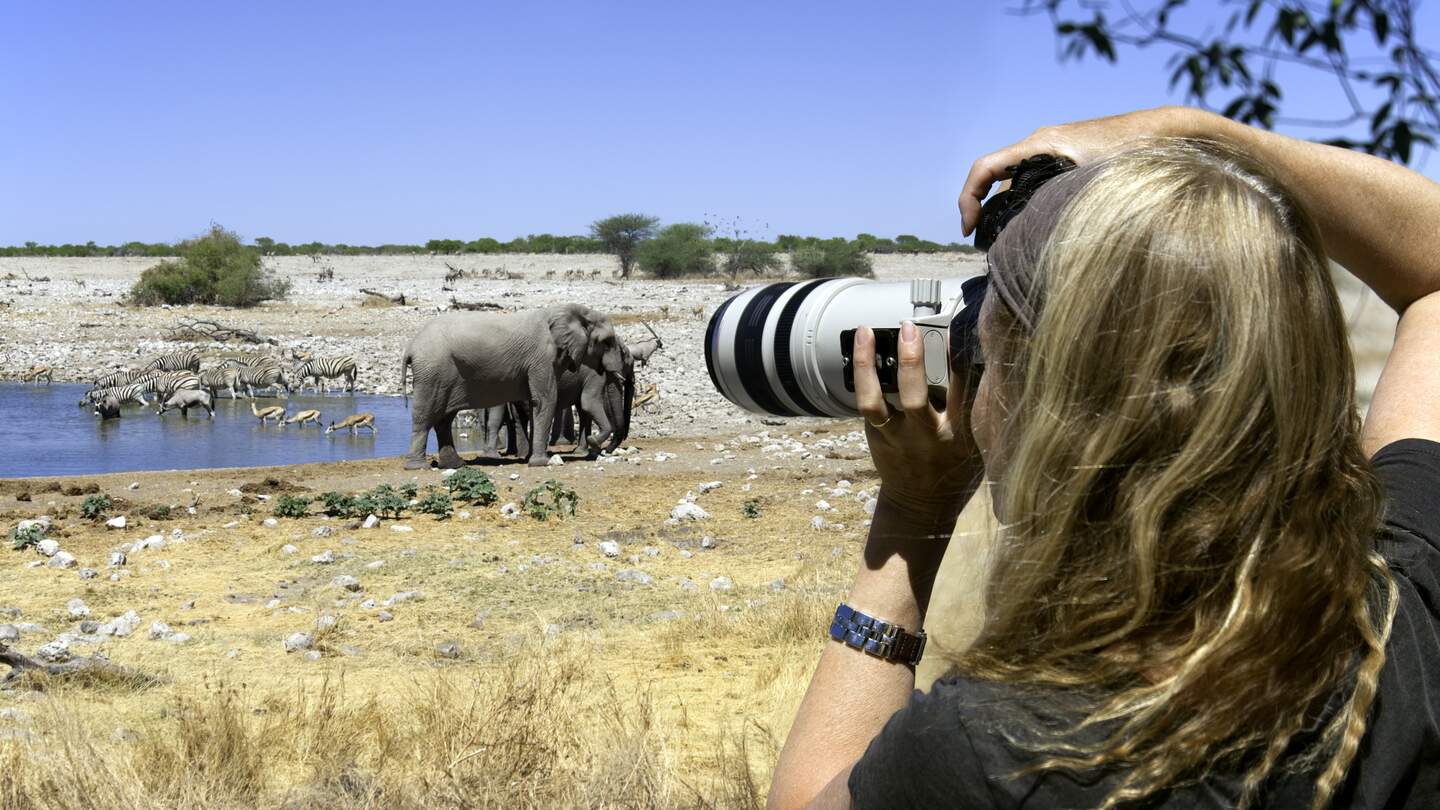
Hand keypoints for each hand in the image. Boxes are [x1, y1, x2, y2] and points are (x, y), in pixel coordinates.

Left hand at [853, 322, 982, 534]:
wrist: (921, 506)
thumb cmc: (957, 468)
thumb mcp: (978, 443)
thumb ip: (977, 410)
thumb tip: (983, 362)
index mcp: (958, 436)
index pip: (962, 393)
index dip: (960, 361)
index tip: (958, 331)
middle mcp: (925, 436)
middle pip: (915, 398)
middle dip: (911, 362)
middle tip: (909, 328)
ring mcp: (896, 437)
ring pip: (876, 401)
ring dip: (868, 365)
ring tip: (867, 331)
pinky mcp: (876, 436)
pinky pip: (866, 403)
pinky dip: (862, 374)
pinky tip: (861, 347)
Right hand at [958, 105, 1201, 235]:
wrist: (1166, 129)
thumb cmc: (1137, 149)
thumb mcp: (1097, 179)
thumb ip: (1065, 201)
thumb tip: (1039, 237)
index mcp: (1041, 144)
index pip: (985, 168)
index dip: (968, 198)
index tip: (969, 228)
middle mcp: (1042, 144)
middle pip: (996, 178)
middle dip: (984, 210)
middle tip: (984, 244)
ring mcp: (1055, 150)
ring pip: (1015, 181)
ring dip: (1005, 209)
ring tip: (1007, 242)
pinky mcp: (1068, 159)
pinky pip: (1033, 181)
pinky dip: (1024, 203)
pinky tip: (1035, 227)